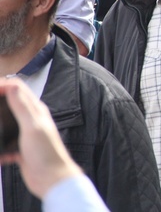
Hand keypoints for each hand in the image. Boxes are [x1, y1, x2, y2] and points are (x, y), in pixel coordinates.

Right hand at [0, 79, 81, 199]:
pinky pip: (5, 144)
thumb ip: (22, 107)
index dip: (2, 85)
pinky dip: (0, 149)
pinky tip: (0, 155)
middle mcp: (32, 120)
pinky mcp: (20, 149)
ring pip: (6, 125)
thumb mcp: (32, 127)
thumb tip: (12, 86)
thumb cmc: (46, 152)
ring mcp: (26, 134)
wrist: (52, 178)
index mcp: (36, 110)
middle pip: (10, 104)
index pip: (18, 88)